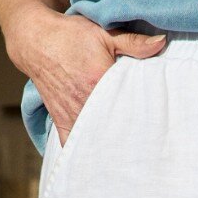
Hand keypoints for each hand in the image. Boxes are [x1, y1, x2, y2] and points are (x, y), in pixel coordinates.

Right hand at [8, 11, 166, 145]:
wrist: (36, 41)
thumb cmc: (71, 36)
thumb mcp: (105, 34)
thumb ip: (134, 42)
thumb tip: (162, 42)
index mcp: (99, 82)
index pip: (129, 106)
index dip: (144, 117)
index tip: (156, 126)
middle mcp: (85, 103)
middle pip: (114, 128)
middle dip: (130, 137)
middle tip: (148, 147)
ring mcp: (73, 116)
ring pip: (96, 142)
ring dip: (110, 148)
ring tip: (129, 158)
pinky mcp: (62, 123)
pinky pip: (73, 148)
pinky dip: (85, 155)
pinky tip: (100, 163)